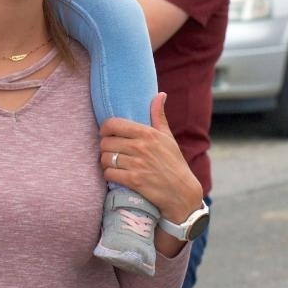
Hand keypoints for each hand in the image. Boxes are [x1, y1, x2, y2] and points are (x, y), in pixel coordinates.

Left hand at [99, 93, 203, 227]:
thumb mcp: (168, 137)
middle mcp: (141, 146)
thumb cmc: (174, 163)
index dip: (105, 129)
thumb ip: (159, 116)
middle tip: (110, 151)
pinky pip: (109, 173)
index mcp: (148, 133)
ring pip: (105, 158)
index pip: (113, 124)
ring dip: (105, 162)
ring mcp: (137, 164)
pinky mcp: (134, 181)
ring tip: (111, 163)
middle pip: (106, 142)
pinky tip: (115, 174)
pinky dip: (108, 174)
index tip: (107, 134)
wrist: (182, 192)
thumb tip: (160, 94)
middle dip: (104, 147)